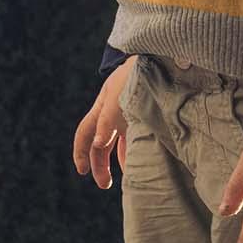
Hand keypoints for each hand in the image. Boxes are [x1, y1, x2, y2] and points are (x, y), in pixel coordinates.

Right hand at [72, 62, 135, 189]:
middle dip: (100, 164)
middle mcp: (114, 113)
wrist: (162, 58)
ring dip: (121, 162)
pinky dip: (139, 152)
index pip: (85, 132)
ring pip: (121, 144)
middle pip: (101, 143)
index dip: (80, 152)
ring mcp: (131, 116)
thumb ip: (107, 120)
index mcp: (102, 107)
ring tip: (128, 180)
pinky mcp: (147, 117)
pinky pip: (139, 139)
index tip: (82, 171)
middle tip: (105, 185)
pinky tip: (146, 164)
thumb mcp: (117, 97)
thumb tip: (99, 144)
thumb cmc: (136, 75)